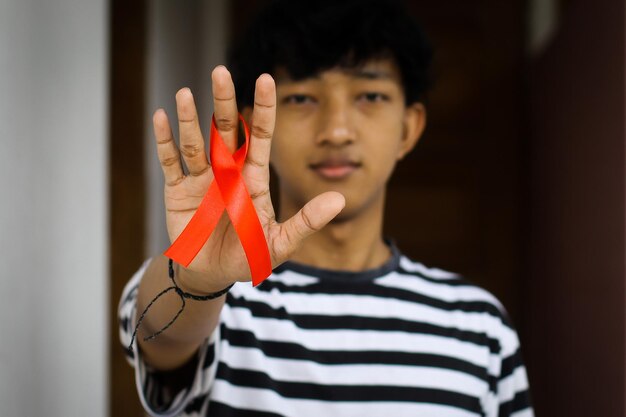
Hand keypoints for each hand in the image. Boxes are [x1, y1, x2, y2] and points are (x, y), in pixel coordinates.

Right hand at [152, 66, 344, 291]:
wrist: (214, 274)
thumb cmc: (249, 255)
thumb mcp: (281, 242)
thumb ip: (307, 221)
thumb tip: (339, 200)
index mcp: (253, 178)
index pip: (259, 136)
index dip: (263, 108)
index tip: (266, 79)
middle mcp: (227, 171)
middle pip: (226, 130)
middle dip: (224, 101)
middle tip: (221, 71)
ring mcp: (202, 179)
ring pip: (196, 141)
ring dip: (191, 118)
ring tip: (186, 92)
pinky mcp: (178, 192)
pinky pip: (171, 162)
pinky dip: (165, 141)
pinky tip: (161, 117)